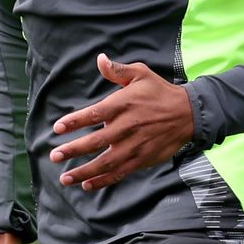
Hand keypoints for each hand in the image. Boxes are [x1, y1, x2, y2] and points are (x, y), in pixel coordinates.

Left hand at [48, 53, 194, 189]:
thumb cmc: (160, 92)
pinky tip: (87, 185)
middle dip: (73, 150)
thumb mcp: (141, 74)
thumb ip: (117, 70)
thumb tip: (100, 59)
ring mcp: (135, 145)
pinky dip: (103, 180)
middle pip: (96, 142)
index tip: (57, 128)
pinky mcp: (142, 159)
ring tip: (65, 178)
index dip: (75, 121)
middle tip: (54, 156)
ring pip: (106, 162)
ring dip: (84, 172)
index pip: (95, 114)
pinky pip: (120, 172)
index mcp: (124, 105)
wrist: (189, 114)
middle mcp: (128, 127)